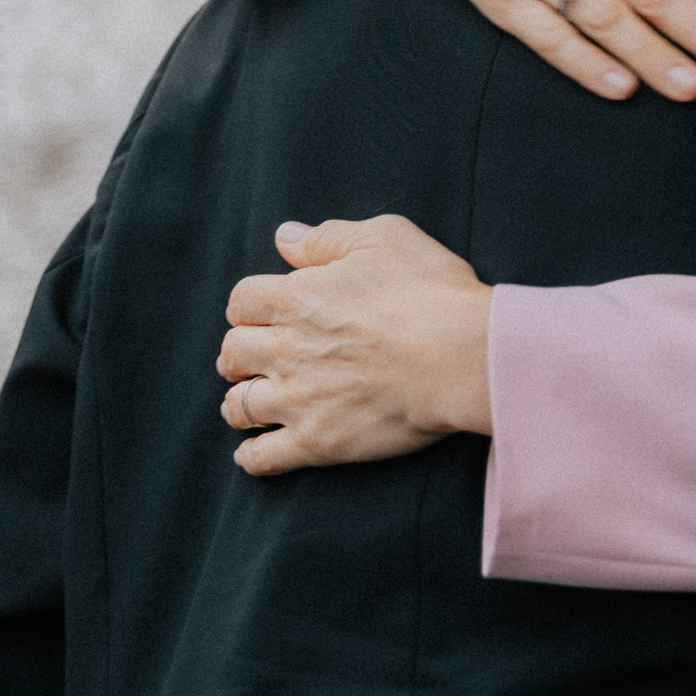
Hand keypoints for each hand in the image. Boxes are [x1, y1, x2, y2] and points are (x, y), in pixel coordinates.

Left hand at [219, 216, 494, 475]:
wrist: (463, 355)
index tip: (260, 313)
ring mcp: (298, 399)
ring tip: (250, 402)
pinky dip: (251, 455)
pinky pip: (262, 457)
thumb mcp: (385, 238)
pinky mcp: (318, 441)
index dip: (249, 306)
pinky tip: (253, 451)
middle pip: (232, 352)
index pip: (243, 301)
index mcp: (298, 297)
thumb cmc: (431, 291)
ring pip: (237, 406)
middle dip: (238, 354)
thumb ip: (327, 238)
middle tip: (253, 358)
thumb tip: (285, 238)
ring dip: (238, 402)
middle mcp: (286, 349)